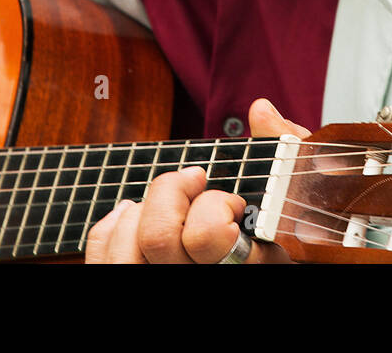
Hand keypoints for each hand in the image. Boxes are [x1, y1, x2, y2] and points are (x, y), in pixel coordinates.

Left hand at [84, 98, 308, 263]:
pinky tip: (137, 214)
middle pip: (157, 236)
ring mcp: (166, 281)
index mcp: (244, 264)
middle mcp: (200, 277)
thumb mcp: (288, 201)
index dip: (215, 207)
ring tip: (169, 204)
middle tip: (194, 184)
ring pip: (126, 247)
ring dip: (144, 209)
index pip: (207, 236)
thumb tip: (259, 111)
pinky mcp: (134, 279)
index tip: (233, 203)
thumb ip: (279, 152)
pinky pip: (103, 252)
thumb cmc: (274, 231)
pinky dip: (116, 223)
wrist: (239, 264)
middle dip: (172, 193)